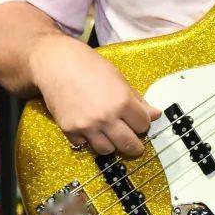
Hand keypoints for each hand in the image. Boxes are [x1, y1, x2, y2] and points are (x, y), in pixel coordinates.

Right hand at [30, 36, 160, 156]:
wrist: (58, 65)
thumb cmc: (91, 67)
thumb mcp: (120, 79)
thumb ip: (138, 100)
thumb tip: (156, 114)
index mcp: (122, 102)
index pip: (143, 125)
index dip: (143, 123)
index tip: (140, 122)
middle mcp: (106, 117)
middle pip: (128, 144)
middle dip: (135, 146)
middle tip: (135, 146)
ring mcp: (87, 126)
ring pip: (107, 150)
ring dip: (112, 145)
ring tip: (112, 136)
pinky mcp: (70, 130)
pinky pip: (85, 145)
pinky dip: (89, 141)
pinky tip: (90, 130)